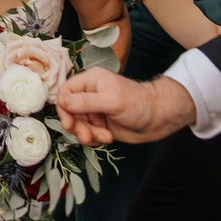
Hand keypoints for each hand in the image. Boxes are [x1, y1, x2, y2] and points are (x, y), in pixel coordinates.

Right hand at [55, 70, 196, 145]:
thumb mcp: (111, 101)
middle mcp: (89, 95)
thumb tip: (61, 101)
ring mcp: (94, 111)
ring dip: (87, 134)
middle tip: (87, 137)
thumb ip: (85, 102)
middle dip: (77, 126)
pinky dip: (94, 139)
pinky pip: (87, 133)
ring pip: (78, 125)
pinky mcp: (100, 125)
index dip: (64, 109)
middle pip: (69, 112)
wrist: (159, 119)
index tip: (70, 123)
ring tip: (104, 137)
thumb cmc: (139, 104)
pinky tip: (107, 138)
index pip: (65, 92)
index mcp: (90, 81)